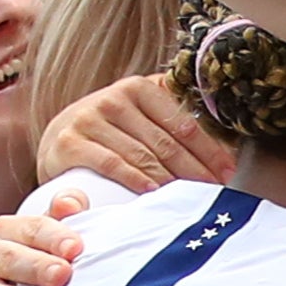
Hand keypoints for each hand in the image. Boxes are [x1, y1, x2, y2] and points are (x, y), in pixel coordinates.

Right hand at [37, 75, 235, 189]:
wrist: (58, 137)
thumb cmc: (112, 130)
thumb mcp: (139, 114)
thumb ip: (171, 118)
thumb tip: (224, 145)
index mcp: (139, 87)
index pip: (183, 124)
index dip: (209, 150)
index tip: (227, 172)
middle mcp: (114, 98)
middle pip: (165, 142)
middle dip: (194, 170)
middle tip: (214, 192)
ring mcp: (90, 118)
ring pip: (142, 155)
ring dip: (170, 179)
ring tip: (190, 197)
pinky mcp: (70, 142)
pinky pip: (111, 163)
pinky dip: (134, 179)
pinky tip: (152, 192)